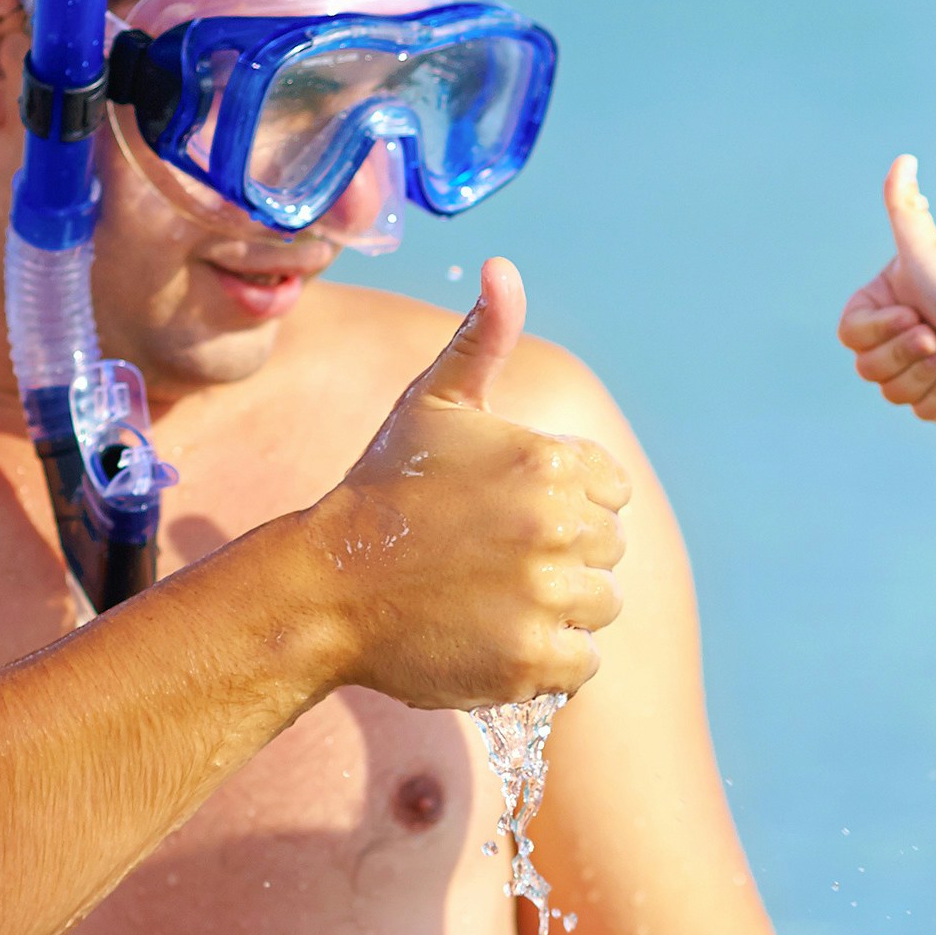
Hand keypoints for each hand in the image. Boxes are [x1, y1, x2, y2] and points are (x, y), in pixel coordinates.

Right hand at [311, 258, 631, 710]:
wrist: (325, 587)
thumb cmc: (383, 491)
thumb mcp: (432, 403)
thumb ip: (481, 337)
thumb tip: (504, 269)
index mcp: (547, 462)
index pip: (611, 492)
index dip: (566, 503)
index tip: (508, 515)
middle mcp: (555, 527)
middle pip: (608, 550)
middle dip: (561, 556)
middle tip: (491, 560)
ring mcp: (544, 597)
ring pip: (600, 607)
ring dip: (557, 609)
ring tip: (492, 599)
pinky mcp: (530, 660)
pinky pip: (580, 665)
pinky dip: (546, 663)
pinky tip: (493, 638)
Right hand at [838, 154, 935, 421]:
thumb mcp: (924, 247)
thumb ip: (902, 206)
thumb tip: (904, 158)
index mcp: (882, 305)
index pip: (850, 336)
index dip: (880, 332)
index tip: (916, 313)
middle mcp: (894, 335)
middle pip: (868, 369)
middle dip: (906, 354)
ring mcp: (915, 368)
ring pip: (892, 393)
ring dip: (928, 375)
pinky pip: (921, 411)